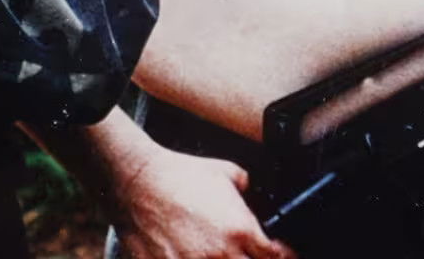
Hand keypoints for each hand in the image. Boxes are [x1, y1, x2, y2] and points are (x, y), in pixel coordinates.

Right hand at [110, 142, 294, 258]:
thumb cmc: (180, 176)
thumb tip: (259, 200)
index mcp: (240, 231)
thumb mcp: (229, 173)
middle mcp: (220, 255)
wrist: (138, 182)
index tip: (283, 254)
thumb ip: (251, 191)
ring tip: (219, 255)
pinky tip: (192, 257)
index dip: (285, 257)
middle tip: (250, 254)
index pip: (276, 258)